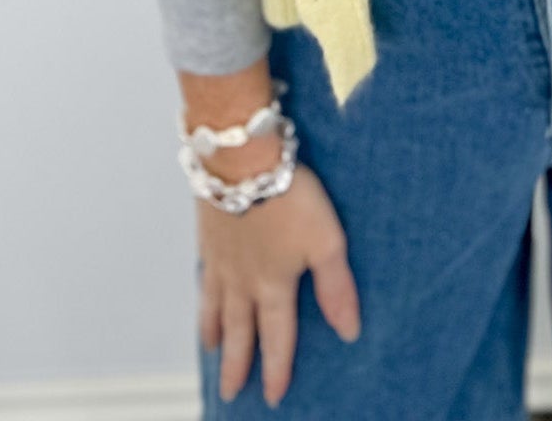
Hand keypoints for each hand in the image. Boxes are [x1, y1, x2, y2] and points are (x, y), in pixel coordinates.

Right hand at [197, 159, 361, 407]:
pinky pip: (203, 276)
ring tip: (213, 348)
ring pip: (215, 306)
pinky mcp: (209, 234)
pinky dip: (202, 296)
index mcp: (273, 284)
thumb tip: (349, 332)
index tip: (273, 395)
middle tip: (229, 392)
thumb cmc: (289, 195)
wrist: (241, 156)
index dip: (277, 368)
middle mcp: (242, 279)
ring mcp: (221, 258)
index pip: (277, 336)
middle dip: (237, 364)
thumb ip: (336, 288)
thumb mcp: (326, 240)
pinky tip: (203, 294)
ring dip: (215, 332)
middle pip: (239, 331)